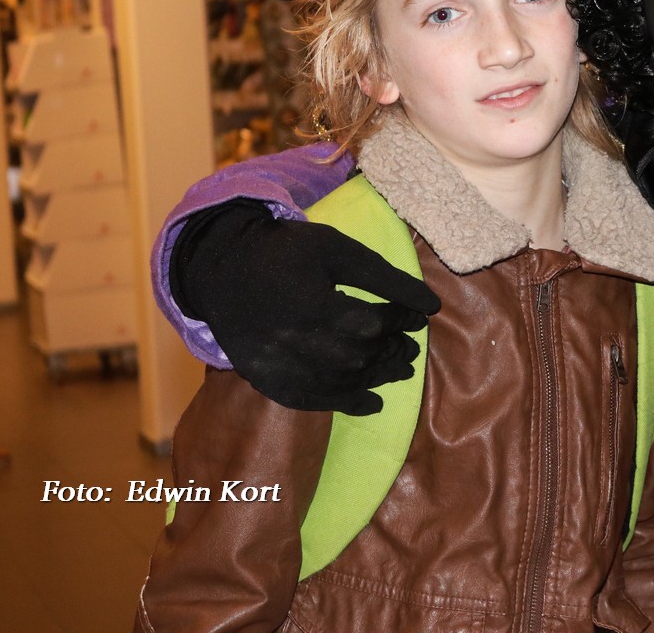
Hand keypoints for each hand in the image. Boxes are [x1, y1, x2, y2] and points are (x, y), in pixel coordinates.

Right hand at [170, 200, 439, 414]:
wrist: (221, 269)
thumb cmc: (285, 252)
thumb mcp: (336, 249)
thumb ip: (384, 277)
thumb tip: (432, 305)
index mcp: (319, 308)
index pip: (377, 323)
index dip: (404, 319)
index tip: (419, 315)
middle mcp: (302, 346)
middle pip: (365, 356)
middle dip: (395, 349)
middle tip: (411, 344)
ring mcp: (285, 369)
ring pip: (347, 382)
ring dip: (380, 376)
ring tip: (402, 368)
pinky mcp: (273, 383)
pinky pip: (318, 402)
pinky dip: (350, 404)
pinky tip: (373, 402)